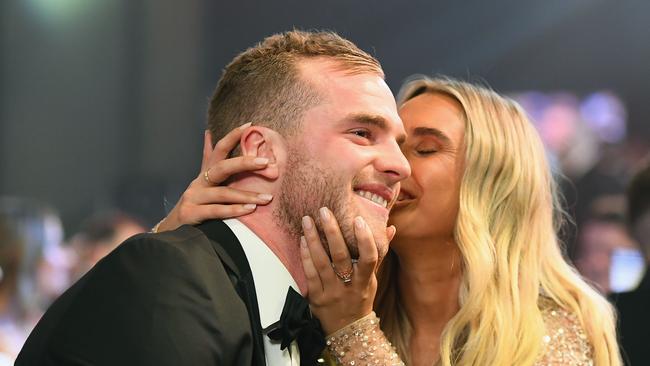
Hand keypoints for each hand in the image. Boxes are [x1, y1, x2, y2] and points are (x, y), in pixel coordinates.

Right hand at [156, 123, 272, 231]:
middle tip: (266, 163)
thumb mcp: (201, 183)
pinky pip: (216, 211)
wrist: (170, 232)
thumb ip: (208, 160)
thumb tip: (209, 133)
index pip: (219, 150)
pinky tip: (249, 210)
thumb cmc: (194, 206)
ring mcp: (193, 197)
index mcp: (205, 174)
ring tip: (266, 198)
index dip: (232, 136)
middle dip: (244, 163)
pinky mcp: (190, 213)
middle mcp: (198, 183)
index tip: (250, 125)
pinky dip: (233, 210)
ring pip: (223, 193)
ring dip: (246, 195)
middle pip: (222, 167)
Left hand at [299, 207, 395, 334]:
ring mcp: (331, 292)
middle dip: (332, 231)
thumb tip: (390, 229)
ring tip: (308, 220)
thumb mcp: (372, 279)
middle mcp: (348, 287)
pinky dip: (305, 255)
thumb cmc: (361, 298)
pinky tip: (303, 240)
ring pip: (321, 262)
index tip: (358, 220)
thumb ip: (379, 253)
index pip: (369, 259)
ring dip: (313, 239)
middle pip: (340, 256)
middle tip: (324, 211)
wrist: (347, 330)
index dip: (365, 240)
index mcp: (365, 281)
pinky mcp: (316, 297)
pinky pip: (309, 273)